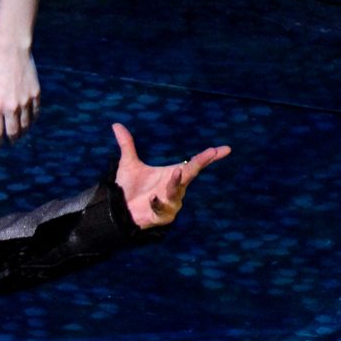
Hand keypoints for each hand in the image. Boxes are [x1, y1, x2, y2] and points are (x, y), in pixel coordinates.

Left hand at [0, 45, 39, 149]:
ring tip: (20, 134)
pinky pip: (35, 113)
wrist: (11, 50)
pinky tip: (29, 121)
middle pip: (13, 132)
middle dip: (11, 140)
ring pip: (26, 124)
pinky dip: (32, 120)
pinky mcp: (36, 94)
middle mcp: (11, 107)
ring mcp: (25, 101)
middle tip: (10, 142)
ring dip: (22, 132)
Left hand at [111, 123, 230, 228]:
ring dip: (176, 182)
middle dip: (199, 163)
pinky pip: (162, 209)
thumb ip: (127, 145)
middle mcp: (175, 188)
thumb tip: (116, 125)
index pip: (193, 164)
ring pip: (176, 191)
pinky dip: (158, 203)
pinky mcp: (162, 216)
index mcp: (172, 175)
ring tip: (176, 172)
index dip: (208, 156)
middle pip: (189, 174)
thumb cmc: (130, 187)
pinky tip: (152, 197)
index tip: (225, 149)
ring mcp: (171, 203)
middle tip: (210, 152)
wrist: (120, 209)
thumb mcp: (128, 165)